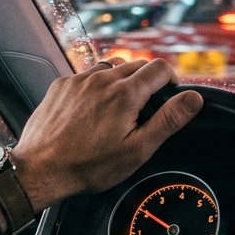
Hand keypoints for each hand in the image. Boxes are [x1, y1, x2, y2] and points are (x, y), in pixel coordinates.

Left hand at [9, 59, 201, 211]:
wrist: (40, 170)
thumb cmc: (89, 166)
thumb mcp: (137, 149)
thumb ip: (168, 120)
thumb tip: (194, 98)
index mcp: (125, 94)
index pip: (160, 68)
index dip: (171, 80)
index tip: (170, 95)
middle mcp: (102, 79)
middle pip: (137, 64)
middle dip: (148, 81)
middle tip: (144, 108)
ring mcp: (79, 79)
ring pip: (112, 66)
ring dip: (122, 79)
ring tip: (120, 107)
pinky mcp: (62, 84)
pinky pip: (88, 74)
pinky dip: (97, 85)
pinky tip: (94, 109)